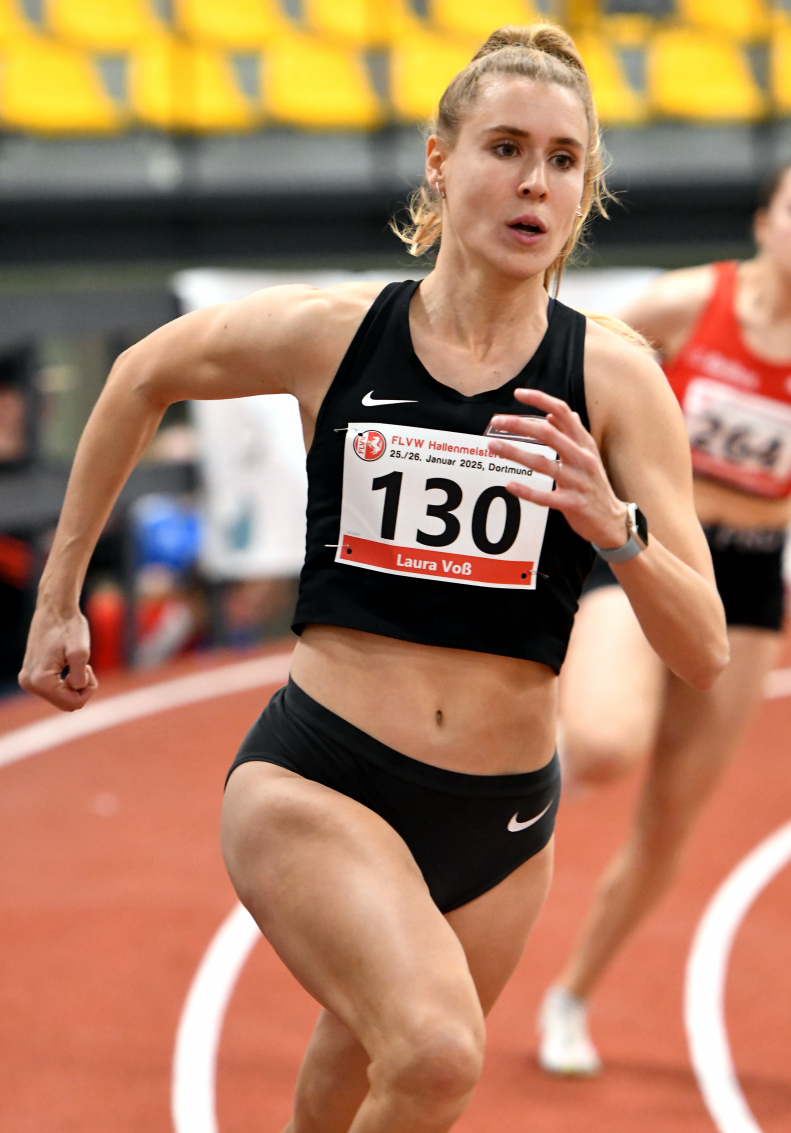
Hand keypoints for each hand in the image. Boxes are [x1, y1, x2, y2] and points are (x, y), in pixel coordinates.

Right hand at [19, 603, 98, 711]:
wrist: (55, 610)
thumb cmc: (69, 627)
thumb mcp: (81, 651)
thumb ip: (80, 676)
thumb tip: (76, 689)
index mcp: (40, 681)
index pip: (74, 704)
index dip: (88, 690)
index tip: (88, 668)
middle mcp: (29, 684)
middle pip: (66, 704)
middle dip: (81, 689)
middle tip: (85, 666)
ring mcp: (27, 680)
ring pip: (61, 698)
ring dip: (73, 685)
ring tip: (76, 663)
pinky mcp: (31, 675)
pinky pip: (54, 690)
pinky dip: (66, 681)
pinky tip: (66, 663)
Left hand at [487, 388, 628, 546]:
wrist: (611, 520)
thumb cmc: (595, 484)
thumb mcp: (588, 454)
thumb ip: (571, 433)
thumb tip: (552, 412)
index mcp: (584, 443)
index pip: (562, 412)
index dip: (540, 399)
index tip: (518, 394)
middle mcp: (582, 458)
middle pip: (548, 433)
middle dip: (519, 424)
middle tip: (496, 421)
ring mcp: (577, 481)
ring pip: (541, 463)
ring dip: (514, 452)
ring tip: (492, 446)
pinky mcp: (571, 504)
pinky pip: (544, 496)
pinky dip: (526, 490)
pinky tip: (509, 485)